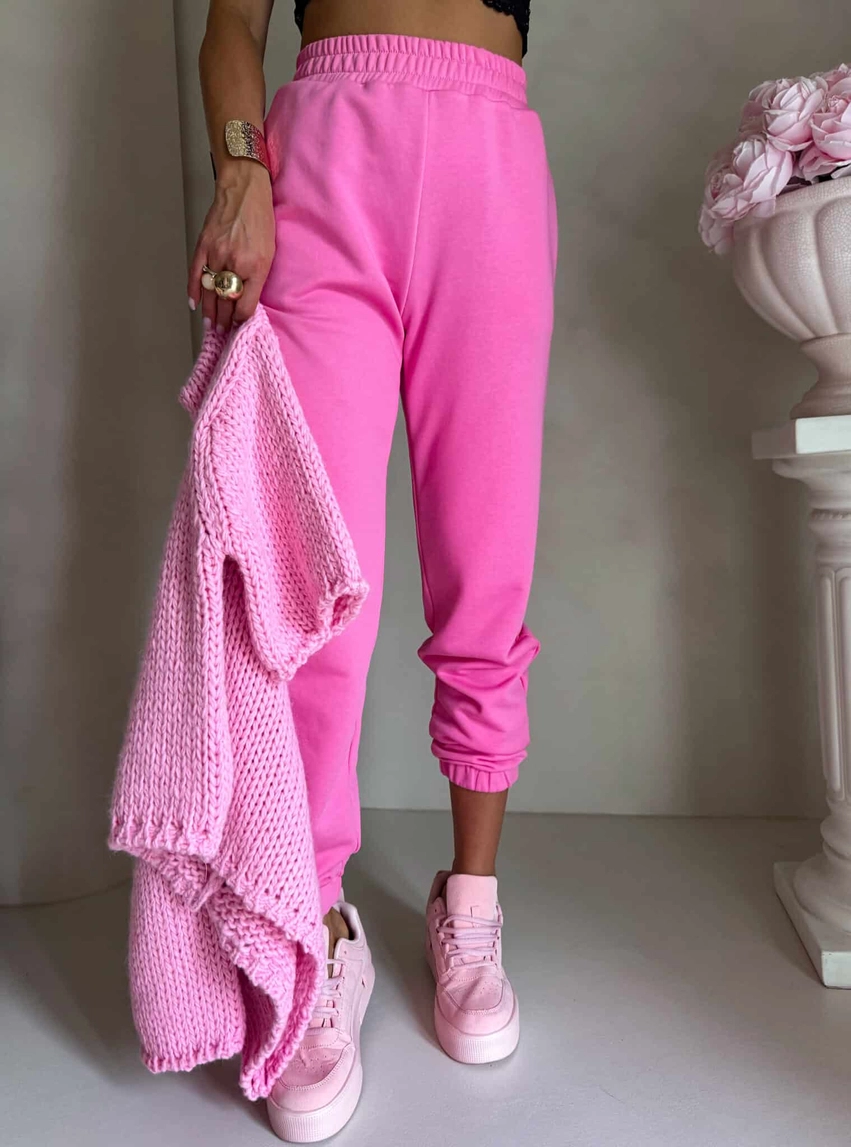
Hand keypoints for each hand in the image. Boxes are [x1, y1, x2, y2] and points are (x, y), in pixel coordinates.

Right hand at [188, 162, 274, 332]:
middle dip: (224, 321)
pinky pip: (196, 274)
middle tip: (222, 332)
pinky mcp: (203, 245)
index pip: (245, 306)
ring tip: (211, 326)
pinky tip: (195, 304)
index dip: (241, 321)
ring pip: (211, 292)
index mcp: (256, 267)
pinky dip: (194, 291)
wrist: (244, 191)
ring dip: (210, 312)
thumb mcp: (269, 253)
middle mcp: (236, 263)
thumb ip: (258, 278)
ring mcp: (217, 255)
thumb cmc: (261, 221)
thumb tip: (246, 301)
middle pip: (226, 302)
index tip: (238, 328)